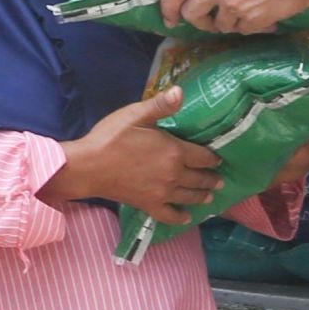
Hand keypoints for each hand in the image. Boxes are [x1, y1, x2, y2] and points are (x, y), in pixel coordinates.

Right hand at [38, 88, 223, 225]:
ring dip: (203, 196)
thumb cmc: (111, 137)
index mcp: (174, 151)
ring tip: (210, 196)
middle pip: (200, 179)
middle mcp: (174, 174)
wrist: (89, 166)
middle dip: (212, 179)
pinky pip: (170, 215)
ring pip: (189, 197)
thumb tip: (180, 91)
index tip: (218, 160)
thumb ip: (160, 105)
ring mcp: (162, 193)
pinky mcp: (149, 205)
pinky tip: (186, 217)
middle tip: (219, 181)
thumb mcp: (135, 115)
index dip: (213, 158)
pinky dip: (180, 218)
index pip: (203, 157)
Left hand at [160, 0, 308, 33]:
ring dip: (226, 21)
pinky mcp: (254, 20)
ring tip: (240, 10)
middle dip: (197, 18)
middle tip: (207, 17)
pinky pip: (243, 30)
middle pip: (191, 14)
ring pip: (219, 25)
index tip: (169, 15)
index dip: (167, 5)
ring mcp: (234, 5)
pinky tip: (260, 15)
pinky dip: (249, 26)